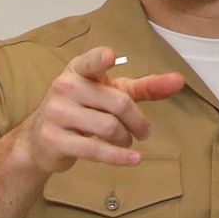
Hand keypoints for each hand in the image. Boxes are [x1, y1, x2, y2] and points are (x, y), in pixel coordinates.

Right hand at [10, 44, 184, 178]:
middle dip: (137, 120)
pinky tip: (134, 159)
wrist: (39, 140)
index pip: (91, 61)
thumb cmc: (83, 110)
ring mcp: (57, 113)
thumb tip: (179, 80)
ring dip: (126, 138)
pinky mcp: (54, 139)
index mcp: (78, 69)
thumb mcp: (110, 93)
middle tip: (144, 132)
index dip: (100, 59)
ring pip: (108, 127)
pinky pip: (94, 149)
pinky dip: (118, 157)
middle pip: (117, 102)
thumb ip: (143, 87)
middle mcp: (64, 86)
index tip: (110, 57)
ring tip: (127, 142)